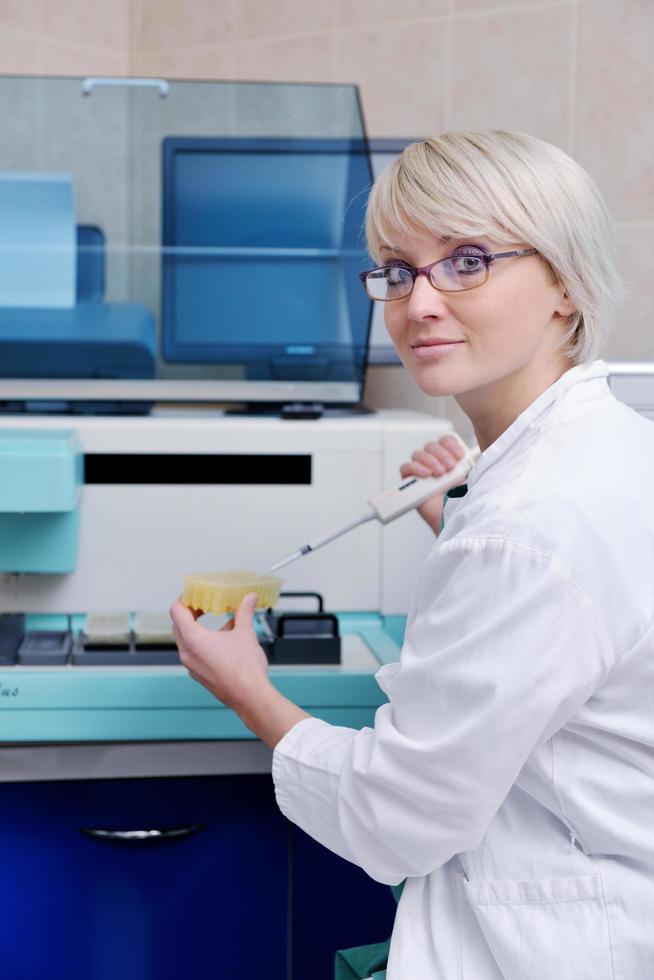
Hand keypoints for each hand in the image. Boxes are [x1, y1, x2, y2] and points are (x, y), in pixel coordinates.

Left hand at [170, 592, 270, 713]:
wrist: (251, 697)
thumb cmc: (245, 669)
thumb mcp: (245, 633)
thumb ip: (244, 612)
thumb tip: (248, 598)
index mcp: (193, 639)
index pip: (176, 611)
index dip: (184, 599)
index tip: (194, 594)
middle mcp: (187, 653)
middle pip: (179, 625)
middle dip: (190, 613)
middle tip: (205, 605)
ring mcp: (191, 666)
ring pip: (186, 640)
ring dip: (198, 628)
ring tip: (218, 621)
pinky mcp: (199, 675)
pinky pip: (194, 653)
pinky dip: (203, 643)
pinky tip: (223, 640)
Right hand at [399, 433, 465, 534]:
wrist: (451, 521)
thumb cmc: (461, 502)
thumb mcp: (470, 479)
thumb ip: (470, 466)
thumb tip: (477, 452)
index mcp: (449, 458)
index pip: (445, 440)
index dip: (451, 444)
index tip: (460, 455)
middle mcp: (434, 463)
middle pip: (431, 445)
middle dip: (442, 454)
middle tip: (450, 467)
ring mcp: (421, 472)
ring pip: (418, 454)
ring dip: (430, 461)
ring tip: (440, 474)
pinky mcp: (410, 482)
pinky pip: (406, 468)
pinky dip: (415, 468)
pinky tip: (426, 474)